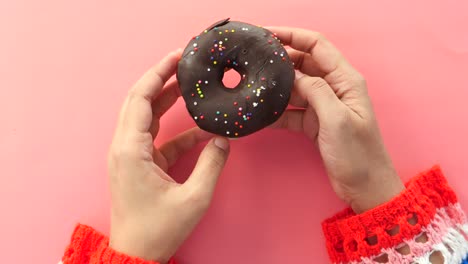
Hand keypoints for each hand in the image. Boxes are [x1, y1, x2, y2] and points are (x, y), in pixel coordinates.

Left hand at [107, 50, 229, 262]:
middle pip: (139, 100)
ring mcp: (130, 155)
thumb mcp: (193, 198)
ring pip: (146, 116)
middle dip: (160, 78)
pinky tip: (200, 129)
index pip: (141, 98)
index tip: (177, 57)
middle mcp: (124, 147)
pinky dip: (176, 130)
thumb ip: (212, 165)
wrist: (136, 254)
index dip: (158, 73)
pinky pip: (157, 138)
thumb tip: (223, 140)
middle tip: (183, 63)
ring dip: (165, 100)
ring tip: (189, 85)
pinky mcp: (139, 164)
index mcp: (130, 150)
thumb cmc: (158, 230)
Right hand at [270, 27, 404, 212]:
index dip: (293, 36)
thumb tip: (291, 73)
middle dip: (281, 58)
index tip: (268, 34)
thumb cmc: (359, 155)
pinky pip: (292, 110)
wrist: (365, 187)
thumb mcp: (336, 120)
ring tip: (253, 84)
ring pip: (295, 87)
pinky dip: (278, 111)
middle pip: (304, 63)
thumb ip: (315, 91)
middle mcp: (334, 88)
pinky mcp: (315, 123)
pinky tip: (262, 114)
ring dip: (277, 85)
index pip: (317, 46)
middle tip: (254, 58)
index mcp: (345, 80)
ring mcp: (324, 106)